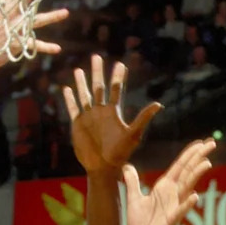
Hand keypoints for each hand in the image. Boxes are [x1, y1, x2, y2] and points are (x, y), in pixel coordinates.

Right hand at [63, 55, 161, 172]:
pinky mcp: (78, 125)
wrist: (103, 167)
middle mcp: (100, 111)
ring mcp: (88, 117)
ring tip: (78, 69)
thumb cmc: (120, 153)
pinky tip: (67, 89)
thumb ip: (143, 118)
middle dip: (97, 72)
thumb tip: (159, 104)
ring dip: (81, 83)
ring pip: (84, 95)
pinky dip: (70, 99)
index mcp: (113, 112)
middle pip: (98, 87)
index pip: (116, 89)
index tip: (121, 64)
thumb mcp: (133, 134)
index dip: (118, 76)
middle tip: (96, 57)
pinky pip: (73, 108)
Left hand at [125, 137, 214, 224]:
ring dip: (196, 175)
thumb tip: (126, 167)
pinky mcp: (171, 221)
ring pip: (187, 187)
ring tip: (206, 163)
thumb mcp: (134, 199)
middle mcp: (173, 195)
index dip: (189, 154)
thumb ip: (132, 183)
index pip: (180, 167)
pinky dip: (187, 203)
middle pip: (187, 172)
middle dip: (198, 157)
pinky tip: (195, 196)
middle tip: (212, 143)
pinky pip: (181, 211)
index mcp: (165, 188)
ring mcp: (174, 207)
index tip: (200, 142)